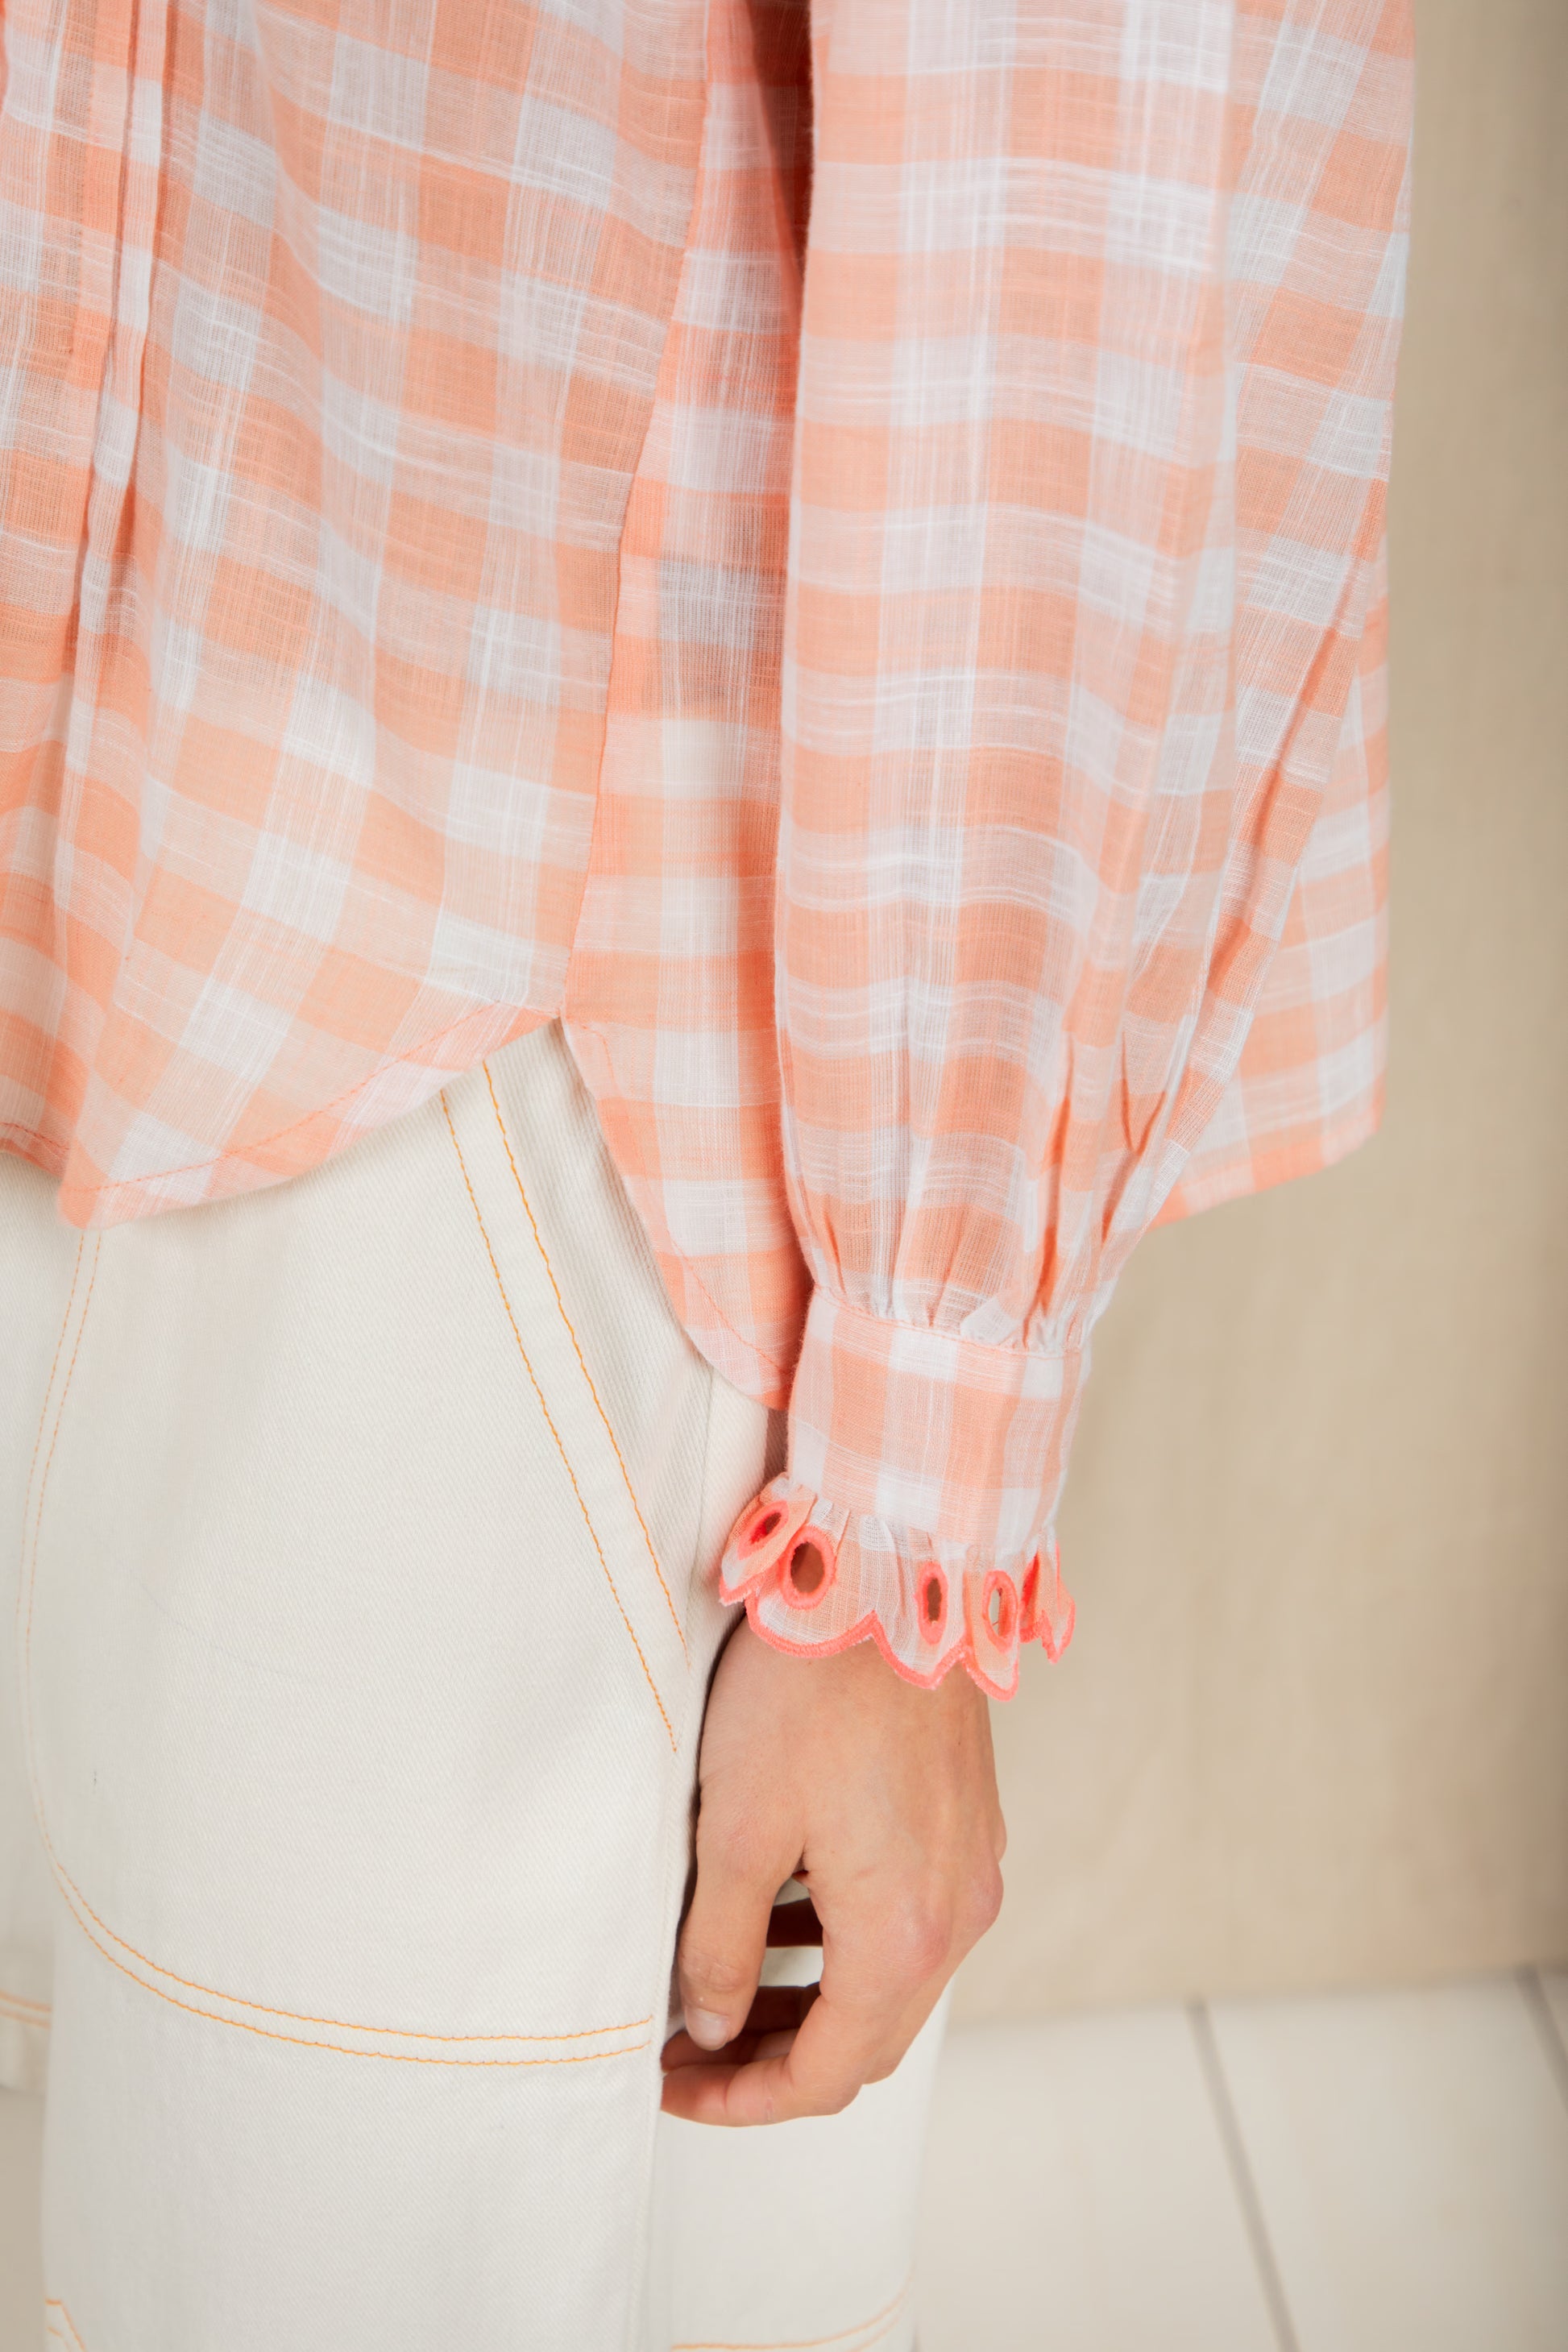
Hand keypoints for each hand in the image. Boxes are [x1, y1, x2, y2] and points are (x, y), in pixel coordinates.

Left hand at [660, 1612, 1005, 2125]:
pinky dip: (850, 1941)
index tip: (673, 2082)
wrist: (891, 1578)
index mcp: (903, 1939)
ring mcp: (972, 1866)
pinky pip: (913, 1918)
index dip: (743, 2098)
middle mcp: (958, 1916)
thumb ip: (721, 1947)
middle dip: (776, 2059)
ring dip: (815, 2001)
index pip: (826, 2074)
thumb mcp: (737, 1831)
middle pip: (868, 2040)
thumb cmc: (809, 1694)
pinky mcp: (968, 1821)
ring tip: (729, 1986)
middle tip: (692, 2047)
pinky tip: (789, 1911)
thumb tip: (716, 2024)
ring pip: (894, 1981)